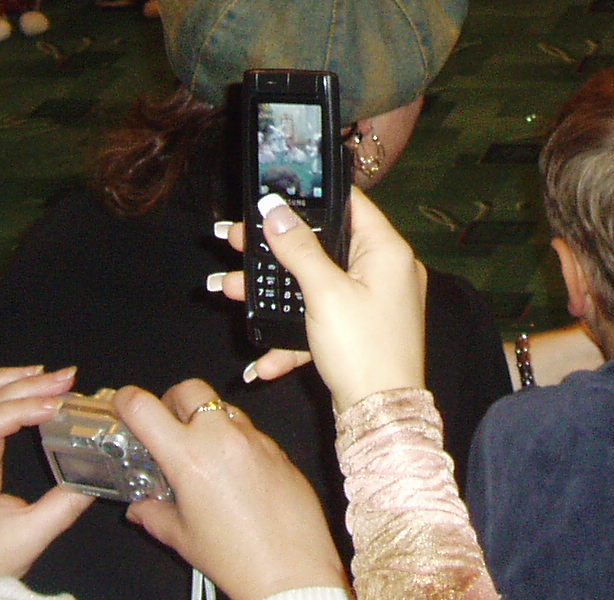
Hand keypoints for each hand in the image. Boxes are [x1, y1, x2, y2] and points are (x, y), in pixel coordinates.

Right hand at [114, 379, 345, 599]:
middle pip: (189, 388)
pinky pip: (248, 430)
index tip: (123, 405)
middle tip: (166, 427)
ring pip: (222, 406)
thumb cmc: (239, 558)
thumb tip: (140, 508)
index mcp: (189, 457)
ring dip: (206, 420)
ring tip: (200, 454)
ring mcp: (253, 438)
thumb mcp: (182, 537)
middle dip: (171, 400)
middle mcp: (222, 438)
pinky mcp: (276, 447)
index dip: (126, 401)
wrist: (291, 570)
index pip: (144, 408)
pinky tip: (231, 472)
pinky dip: (233, 440)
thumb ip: (154, 514)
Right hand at [218, 188, 427, 406]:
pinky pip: (322, 320)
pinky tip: (262, 361)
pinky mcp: (360, 331)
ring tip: (227, 287)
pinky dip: (294, 335)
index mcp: (386, 251)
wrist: (381, 417)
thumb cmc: (362, 348)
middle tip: (234, 240)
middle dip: (275, 251)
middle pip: (323, 247)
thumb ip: (299, 249)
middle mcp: (385, 271)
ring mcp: (373, 303)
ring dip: (273, 294)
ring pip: (315, 287)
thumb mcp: (325, 293)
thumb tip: (275, 210)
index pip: (350, 204)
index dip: (312, 196)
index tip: (273, 195)